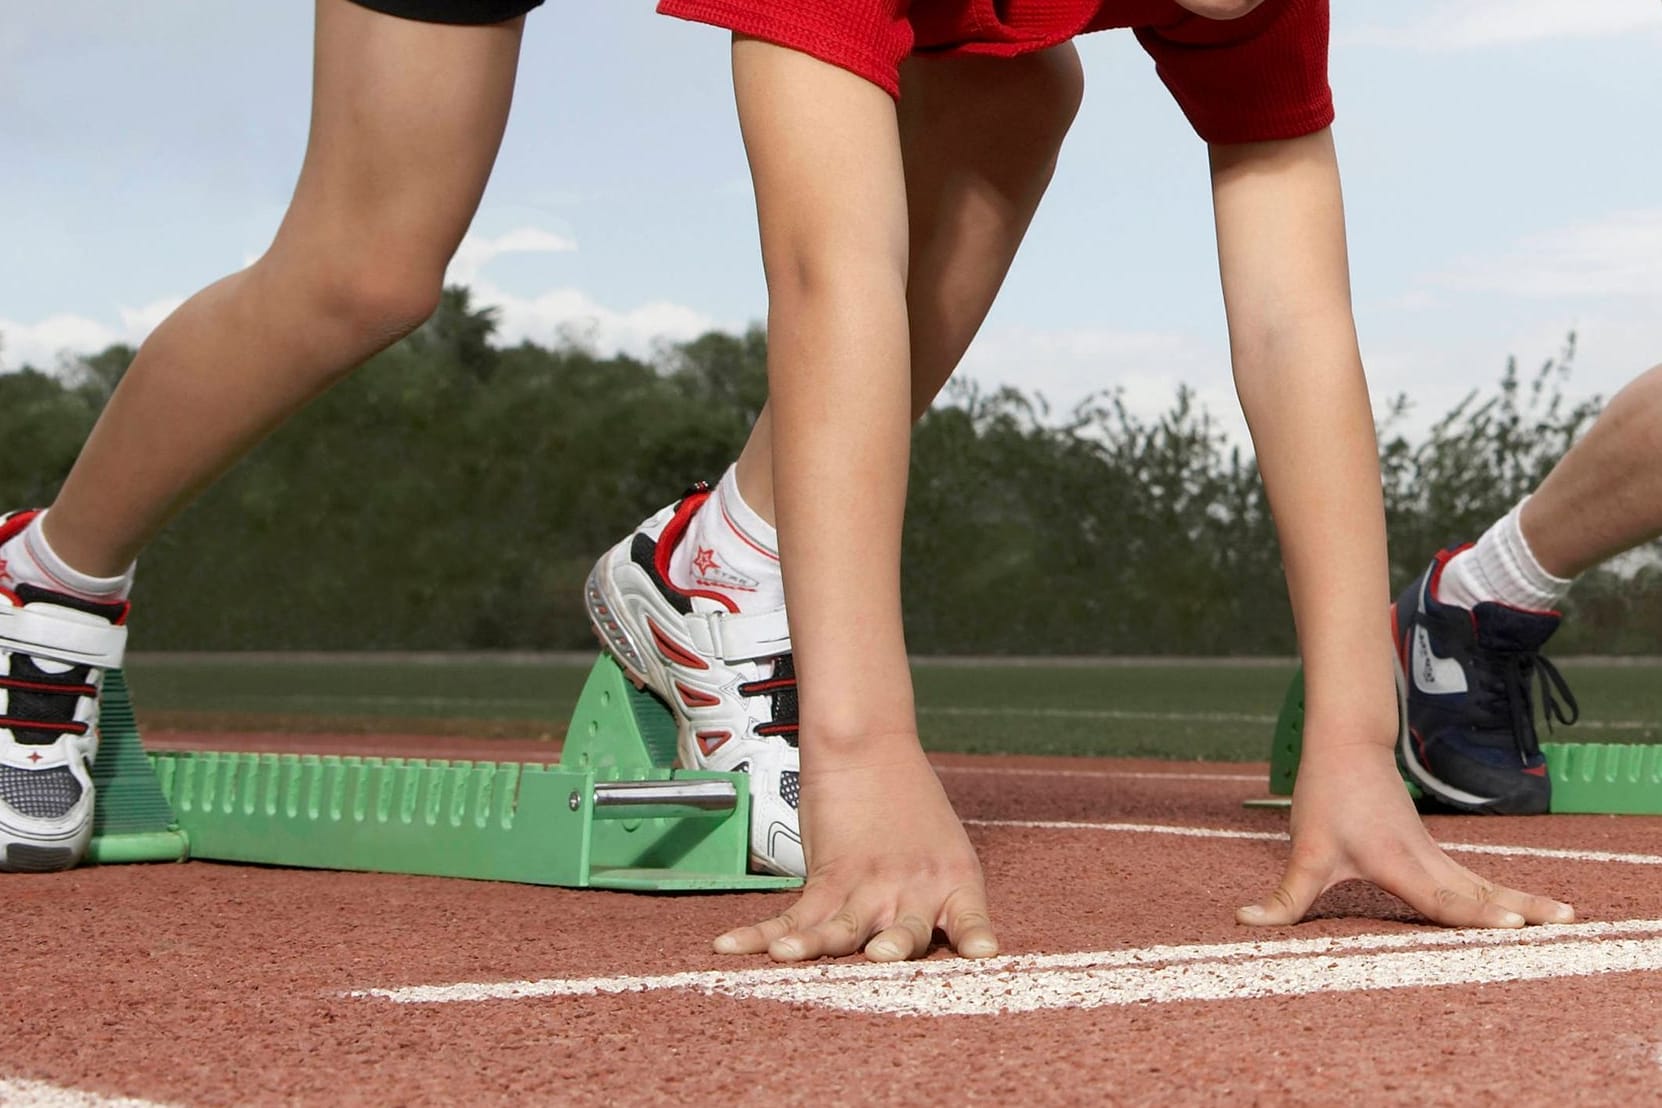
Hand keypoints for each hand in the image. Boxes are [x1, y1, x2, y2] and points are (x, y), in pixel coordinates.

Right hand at [714, 741, 996, 961]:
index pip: (970, 917)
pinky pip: (794, 914)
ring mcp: (866, 884)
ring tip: (790, 954)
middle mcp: (912, 888)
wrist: (868, 744)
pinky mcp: (827, 875)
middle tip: (883, 953)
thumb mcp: (944, 850)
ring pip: (841, 927)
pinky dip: (759, 935)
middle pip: (905, 930)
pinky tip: (730, 947)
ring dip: (816, 944)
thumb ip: (941, 899)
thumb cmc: (909, 803)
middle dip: (894, 944)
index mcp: (954, 880)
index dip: (974, 935)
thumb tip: (931, 945)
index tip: (983, 950)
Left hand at [1239, 740, 1575, 927]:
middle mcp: (1424, 859)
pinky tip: (1521, 906)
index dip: (1477, 915)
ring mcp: (1432, 852)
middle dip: (1524, 908)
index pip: (1444, 898)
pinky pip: (1473, 877)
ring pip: (1482, 881)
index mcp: (1399, 862)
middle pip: (1481, 890)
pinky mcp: (1431, 849)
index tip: (1513, 924)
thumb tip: (1245, 922)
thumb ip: (1283, 897)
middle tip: (1567, 922)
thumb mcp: (1303, 851)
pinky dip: (1500, 893)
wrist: (1346, 743)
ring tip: (1565, 919)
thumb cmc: (1328, 795)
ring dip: (1521, 899)